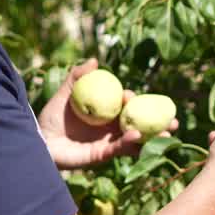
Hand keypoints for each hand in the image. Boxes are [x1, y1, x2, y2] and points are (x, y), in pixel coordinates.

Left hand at [37, 59, 177, 170]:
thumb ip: (77, 77)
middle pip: (141, 123)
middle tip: (174, 120)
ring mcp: (110, 142)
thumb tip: (94, 60)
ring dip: (153, 136)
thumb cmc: (52, 116)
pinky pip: (121, 148)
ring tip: (167, 131)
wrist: (40, 139)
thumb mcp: (65, 93)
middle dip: (159, 123)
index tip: (131, 96)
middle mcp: (113, 128)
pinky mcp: (103, 154)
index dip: (135, 102)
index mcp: (108, 112)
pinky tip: (138, 135)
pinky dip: (131, 142)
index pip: (128, 106)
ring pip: (137, 139)